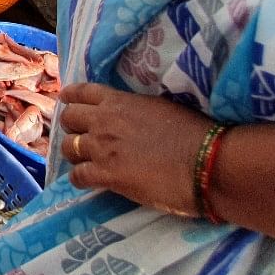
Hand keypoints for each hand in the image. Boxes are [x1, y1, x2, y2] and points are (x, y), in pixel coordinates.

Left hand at [58, 82, 211, 216]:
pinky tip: (89, 182)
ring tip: (84, 161)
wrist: (207, 162)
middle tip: (81, 137)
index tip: (66, 101)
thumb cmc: (194, 133)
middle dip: (72, 127)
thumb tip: (129, 116)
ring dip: (74, 154)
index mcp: (119, 101)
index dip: (71, 98)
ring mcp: (102, 148)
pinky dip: (80, 179)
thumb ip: (135, 109)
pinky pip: (78, 176)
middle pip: (68, 119)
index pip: (82, 92)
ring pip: (67, 147)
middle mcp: (104, 121)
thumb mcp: (160, 107)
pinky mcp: (107, 175)